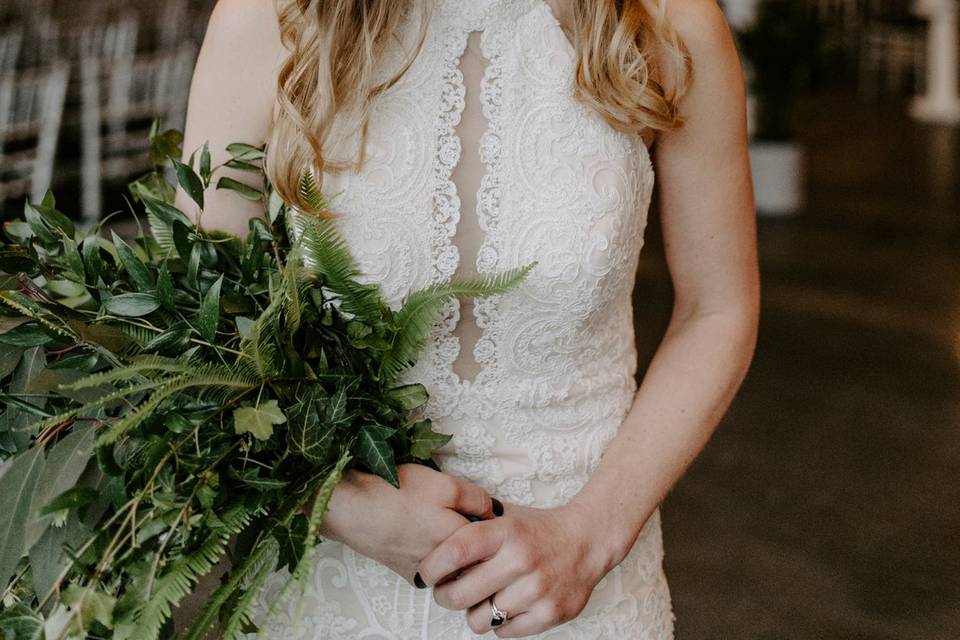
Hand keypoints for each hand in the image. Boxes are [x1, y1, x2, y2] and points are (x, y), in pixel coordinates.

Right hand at [319, 464, 499, 587]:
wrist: (350, 508)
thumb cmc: (396, 491)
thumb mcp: (444, 484)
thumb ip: (475, 498)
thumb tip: (494, 512)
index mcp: (458, 539)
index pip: (490, 538)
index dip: (487, 521)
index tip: (477, 508)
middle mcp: (445, 564)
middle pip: (473, 556)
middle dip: (473, 539)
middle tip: (455, 513)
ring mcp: (424, 572)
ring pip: (452, 565)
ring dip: (451, 548)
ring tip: (433, 522)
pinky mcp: (405, 573)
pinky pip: (430, 569)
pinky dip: (431, 555)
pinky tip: (417, 533)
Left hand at [415, 500, 618, 636]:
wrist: (588, 540)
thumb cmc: (539, 530)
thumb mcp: (506, 518)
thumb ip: (474, 528)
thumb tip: (431, 545)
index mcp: (506, 532)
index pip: (456, 552)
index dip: (434, 567)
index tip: (427, 574)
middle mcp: (521, 559)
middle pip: (461, 594)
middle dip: (446, 597)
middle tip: (448, 592)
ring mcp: (537, 589)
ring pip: (480, 619)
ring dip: (476, 613)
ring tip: (483, 600)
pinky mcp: (551, 613)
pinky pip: (505, 632)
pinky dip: (500, 624)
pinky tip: (506, 606)